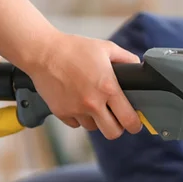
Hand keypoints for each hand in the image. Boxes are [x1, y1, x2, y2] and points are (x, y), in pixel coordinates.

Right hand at [26, 31, 142, 139]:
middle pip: (113, 133)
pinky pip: (76, 124)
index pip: (129, 120)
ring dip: (97, 120)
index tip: (135, 123)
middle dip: (118, 127)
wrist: (43, 52)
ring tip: (94, 105)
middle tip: (117, 118)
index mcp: (108, 88)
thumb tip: (139, 67)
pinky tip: (79, 103)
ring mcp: (75, 109)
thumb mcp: (107, 48)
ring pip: (94, 128)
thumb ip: (127, 59)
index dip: (135, 125)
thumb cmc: (74, 49)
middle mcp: (92, 103)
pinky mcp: (61, 112)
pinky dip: (79, 118)